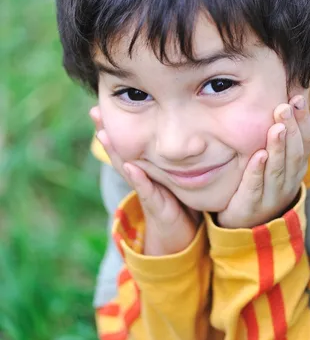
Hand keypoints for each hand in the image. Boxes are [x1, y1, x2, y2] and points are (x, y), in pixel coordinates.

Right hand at [89, 106, 199, 255]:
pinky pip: (146, 191)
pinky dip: (138, 179)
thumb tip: (185, 124)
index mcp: (145, 166)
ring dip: (114, 152)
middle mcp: (141, 176)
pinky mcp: (156, 206)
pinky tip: (131, 166)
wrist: (181, 235)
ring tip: (103, 133)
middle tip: (94, 112)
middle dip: (106, 132)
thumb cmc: (179, 201)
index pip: (129, 141)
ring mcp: (146, 190)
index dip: (117, 124)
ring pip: (127, 168)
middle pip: (121, 151)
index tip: (103, 104)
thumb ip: (175, 154)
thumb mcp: (176, 173)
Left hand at [217, 95, 309, 228]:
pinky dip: (257, 171)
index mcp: (296, 169)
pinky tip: (258, 155)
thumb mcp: (282, 164)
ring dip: (278, 147)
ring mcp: (271, 195)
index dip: (301, 121)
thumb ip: (295, 140)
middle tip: (284, 106)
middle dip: (290, 129)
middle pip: (292, 154)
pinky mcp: (251, 205)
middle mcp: (287, 181)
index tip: (298, 98)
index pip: (303, 142)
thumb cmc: (265, 187)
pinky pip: (255, 186)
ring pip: (277, 169)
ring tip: (277, 127)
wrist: (247, 226)